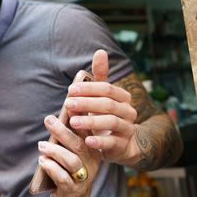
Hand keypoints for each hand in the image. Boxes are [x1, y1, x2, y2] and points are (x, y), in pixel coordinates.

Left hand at [36, 114, 101, 196]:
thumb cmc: (68, 173)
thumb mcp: (71, 155)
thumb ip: (66, 139)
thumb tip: (55, 117)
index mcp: (93, 151)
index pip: (88, 132)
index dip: (80, 118)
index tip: (68, 105)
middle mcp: (92, 163)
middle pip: (79, 144)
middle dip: (63, 131)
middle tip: (48, 119)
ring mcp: (84, 178)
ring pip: (72, 161)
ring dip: (54, 151)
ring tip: (42, 145)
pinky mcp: (73, 190)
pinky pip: (63, 178)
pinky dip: (51, 168)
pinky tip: (43, 161)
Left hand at [65, 50, 140, 166]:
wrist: (120, 144)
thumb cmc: (105, 115)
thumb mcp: (101, 96)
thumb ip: (100, 75)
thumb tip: (100, 51)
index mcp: (123, 97)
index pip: (107, 89)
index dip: (89, 88)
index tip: (70, 89)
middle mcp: (128, 112)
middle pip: (108, 104)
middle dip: (87, 103)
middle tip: (68, 104)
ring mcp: (127, 129)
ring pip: (111, 122)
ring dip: (91, 121)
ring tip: (73, 122)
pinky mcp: (123, 145)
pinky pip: (112, 142)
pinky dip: (100, 141)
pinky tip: (87, 140)